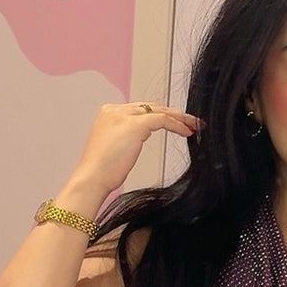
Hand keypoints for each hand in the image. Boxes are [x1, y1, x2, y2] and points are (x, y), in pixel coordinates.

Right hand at [71, 102, 202, 198]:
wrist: (92, 179)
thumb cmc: (101, 171)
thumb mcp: (114, 147)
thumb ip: (126, 136)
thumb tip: (142, 136)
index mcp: (108, 113)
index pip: (140, 109)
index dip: (161, 114)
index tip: (176, 122)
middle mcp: (115, 110)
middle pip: (151, 107)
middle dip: (173, 113)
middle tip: (191, 121)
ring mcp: (124, 116)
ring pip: (159, 110)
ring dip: (180, 118)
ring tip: (195, 125)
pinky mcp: (135, 125)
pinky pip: (163, 120)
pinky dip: (177, 125)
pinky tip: (187, 132)